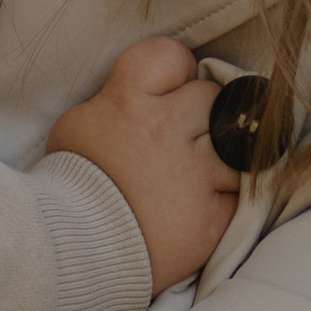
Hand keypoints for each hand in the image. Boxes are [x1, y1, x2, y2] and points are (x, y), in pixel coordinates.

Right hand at [46, 35, 239, 291]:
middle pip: (212, 96)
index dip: (177, 71)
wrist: (73, 255)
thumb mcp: (77, 127)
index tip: (171, 91)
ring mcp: (196, 172)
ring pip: (239, 143)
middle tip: (184, 140)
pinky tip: (204, 205)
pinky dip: (228, 197)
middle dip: (204, 114)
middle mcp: (167, 130)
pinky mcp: (214, 214)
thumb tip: (139, 95)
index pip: (170, 56)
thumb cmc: (69, 190)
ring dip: (226, 156)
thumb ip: (114, 103)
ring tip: (199, 175)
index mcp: (128, 103)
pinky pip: (242, 191)